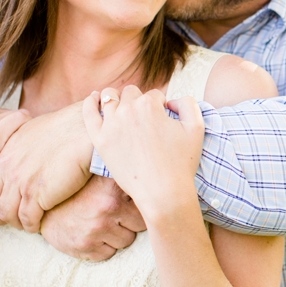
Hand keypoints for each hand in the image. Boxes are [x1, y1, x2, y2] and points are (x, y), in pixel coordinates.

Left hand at [0, 102, 93, 231]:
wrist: (85, 131)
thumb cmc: (67, 128)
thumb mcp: (33, 132)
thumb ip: (20, 148)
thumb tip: (21, 158)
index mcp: (4, 153)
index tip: (1, 206)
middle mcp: (7, 167)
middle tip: (10, 220)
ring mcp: (20, 181)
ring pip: (6, 214)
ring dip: (15, 223)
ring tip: (26, 224)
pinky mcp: (37, 194)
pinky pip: (27, 219)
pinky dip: (31, 225)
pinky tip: (38, 224)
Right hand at [39, 176, 146, 260]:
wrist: (42, 205)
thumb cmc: (78, 190)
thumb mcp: (100, 177)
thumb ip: (126, 176)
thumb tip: (157, 179)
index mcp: (114, 187)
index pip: (147, 204)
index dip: (141, 204)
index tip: (133, 201)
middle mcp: (106, 208)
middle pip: (140, 226)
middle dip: (131, 222)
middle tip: (115, 213)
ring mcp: (95, 229)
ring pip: (126, 241)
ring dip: (117, 235)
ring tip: (101, 222)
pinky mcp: (84, 247)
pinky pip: (108, 254)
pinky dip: (102, 247)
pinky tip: (92, 234)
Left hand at [82, 87, 203, 226]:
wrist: (163, 193)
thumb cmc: (181, 163)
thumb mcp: (197, 127)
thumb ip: (187, 103)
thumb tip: (170, 101)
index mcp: (150, 105)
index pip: (155, 95)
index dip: (161, 106)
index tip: (164, 121)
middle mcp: (128, 110)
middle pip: (132, 93)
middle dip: (140, 102)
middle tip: (146, 121)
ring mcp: (111, 125)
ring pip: (110, 97)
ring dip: (118, 99)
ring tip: (124, 109)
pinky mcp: (100, 139)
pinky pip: (89, 113)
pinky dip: (90, 102)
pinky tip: (94, 98)